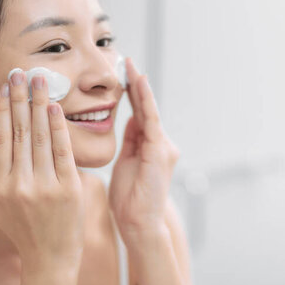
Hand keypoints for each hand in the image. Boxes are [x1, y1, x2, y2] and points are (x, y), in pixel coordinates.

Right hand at [0, 72, 84, 274]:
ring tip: (40, 81)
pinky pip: (62, 151)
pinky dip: (58, 128)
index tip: (5, 87)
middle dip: (20, 99)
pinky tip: (55, 108)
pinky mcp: (69, 188)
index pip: (0, 138)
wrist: (51, 258)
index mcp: (1, 185)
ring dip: (39, 105)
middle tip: (21, 72)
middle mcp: (20, 182)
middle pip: (19, 131)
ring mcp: (45, 185)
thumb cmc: (23, 232)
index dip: (2, 110)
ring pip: (40, 136)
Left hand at [109, 58, 179, 240]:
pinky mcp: (160, 151)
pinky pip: (150, 121)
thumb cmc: (129, 197)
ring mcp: (162, 146)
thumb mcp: (126, 162)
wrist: (138, 223)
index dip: (131, 93)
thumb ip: (131, 140)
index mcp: (148, 145)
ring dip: (140, 88)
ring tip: (131, 67)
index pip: (139, 113)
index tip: (122, 73)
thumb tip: (130, 118)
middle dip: (136, 84)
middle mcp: (159, 143)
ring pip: (149, 110)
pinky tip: (139, 85)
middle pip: (145, 108)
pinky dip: (145, 101)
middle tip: (126, 60)